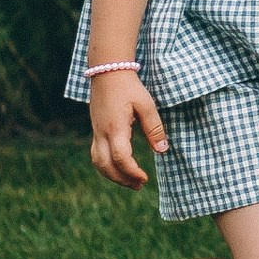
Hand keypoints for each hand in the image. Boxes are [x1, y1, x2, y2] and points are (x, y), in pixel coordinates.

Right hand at [89, 70, 165, 189]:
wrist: (108, 72)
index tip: (145, 179)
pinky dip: (106, 166)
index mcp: (115, 128)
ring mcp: (96, 132)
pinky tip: (120, 168)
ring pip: (98, 162)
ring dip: (112, 175)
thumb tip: (162, 150)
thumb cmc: (129, 87)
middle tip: (140, 186)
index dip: (132, 171)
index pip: (120, 157)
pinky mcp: (96, 131)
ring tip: (131, 182)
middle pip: (105, 166)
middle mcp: (101, 133)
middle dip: (121, 179)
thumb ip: (154, 128)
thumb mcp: (146, 105)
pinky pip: (96, 155)